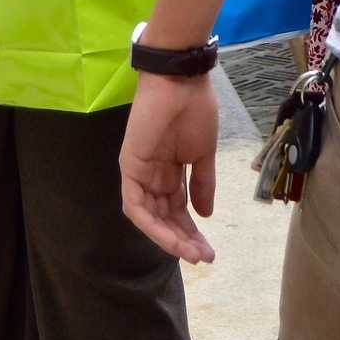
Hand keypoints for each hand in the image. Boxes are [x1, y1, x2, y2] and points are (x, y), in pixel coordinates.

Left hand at [120, 71, 219, 262]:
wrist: (183, 81)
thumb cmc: (195, 110)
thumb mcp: (203, 154)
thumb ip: (203, 184)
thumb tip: (206, 215)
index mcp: (170, 171)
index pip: (178, 210)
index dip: (192, 231)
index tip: (210, 250)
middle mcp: (152, 176)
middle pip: (165, 217)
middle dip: (183, 240)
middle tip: (204, 257)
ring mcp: (139, 173)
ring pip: (150, 217)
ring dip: (169, 238)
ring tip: (192, 253)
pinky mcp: (129, 167)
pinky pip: (136, 206)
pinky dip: (152, 225)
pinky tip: (171, 238)